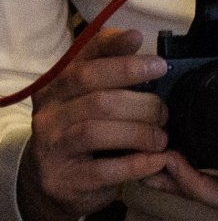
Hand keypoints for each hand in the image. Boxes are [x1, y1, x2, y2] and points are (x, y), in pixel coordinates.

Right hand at [16, 23, 174, 220]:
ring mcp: (53, 147)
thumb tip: (134, 38)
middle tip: (164, 110)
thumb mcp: (90, 99)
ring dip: (140, 132)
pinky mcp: (66, 179)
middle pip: (97, 97)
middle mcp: (49, 114)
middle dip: (141, 102)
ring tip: (161, 137)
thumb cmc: (84, 132)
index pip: (81, 61)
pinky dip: (137, 163)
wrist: (56, 182)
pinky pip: (105, 169)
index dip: (112, 49)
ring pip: (96, 131)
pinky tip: (157, 159)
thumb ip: (108, 71)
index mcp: (56, 87)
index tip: (140, 41)